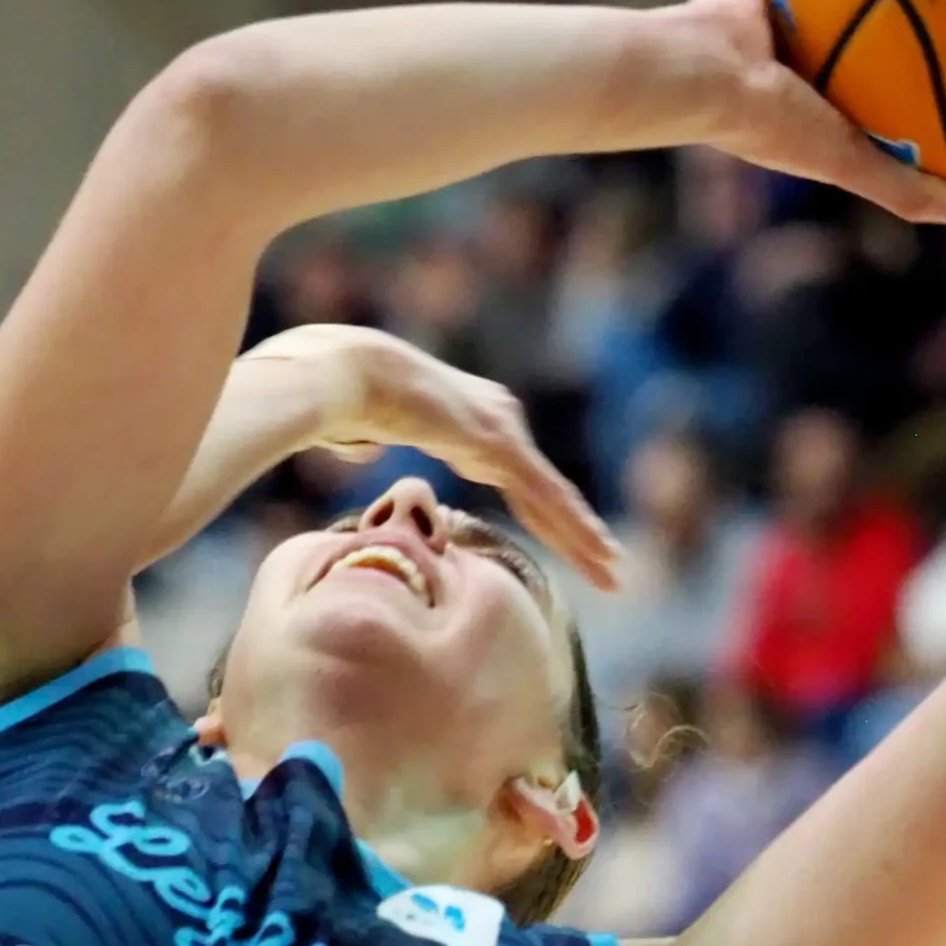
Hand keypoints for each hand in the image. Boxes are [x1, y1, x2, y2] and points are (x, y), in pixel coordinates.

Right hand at [241, 324, 621, 588]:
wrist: (340, 372)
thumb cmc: (331, 393)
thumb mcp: (353, 424)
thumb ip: (366, 437)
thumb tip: (360, 446)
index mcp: (464, 417)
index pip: (513, 475)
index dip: (539, 510)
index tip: (562, 537)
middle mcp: (494, 418)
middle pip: (541, 489)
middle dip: (573, 530)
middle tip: (610, 564)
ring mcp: (499, 429)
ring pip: (551, 497)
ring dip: (583, 539)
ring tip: (614, 572)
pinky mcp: (497, 443)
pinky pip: (543, 495)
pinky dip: (572, 527)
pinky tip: (597, 553)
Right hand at [670, 0, 945, 228]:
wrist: (700, 83)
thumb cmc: (770, 124)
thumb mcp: (851, 160)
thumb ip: (908, 189)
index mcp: (803, 103)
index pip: (854, 88)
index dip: (887, 71)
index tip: (932, 51)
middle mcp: (776, 61)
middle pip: (824, 27)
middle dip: (854, 7)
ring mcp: (745, 23)